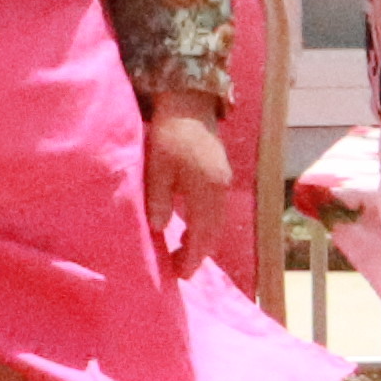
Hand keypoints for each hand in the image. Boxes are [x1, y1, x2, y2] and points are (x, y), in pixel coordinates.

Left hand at [138, 95, 231, 268]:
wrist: (189, 104)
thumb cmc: (169, 136)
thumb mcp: (157, 168)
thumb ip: (159, 200)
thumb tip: (159, 230)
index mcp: (205, 190)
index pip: (202, 234)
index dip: (192, 257)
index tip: (181, 275)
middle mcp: (220, 189)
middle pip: (214, 232)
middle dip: (199, 254)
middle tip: (181, 270)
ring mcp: (223, 181)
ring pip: (217, 222)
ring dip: (203, 240)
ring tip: (183, 253)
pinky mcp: (221, 174)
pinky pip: (217, 210)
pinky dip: (206, 225)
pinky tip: (191, 227)